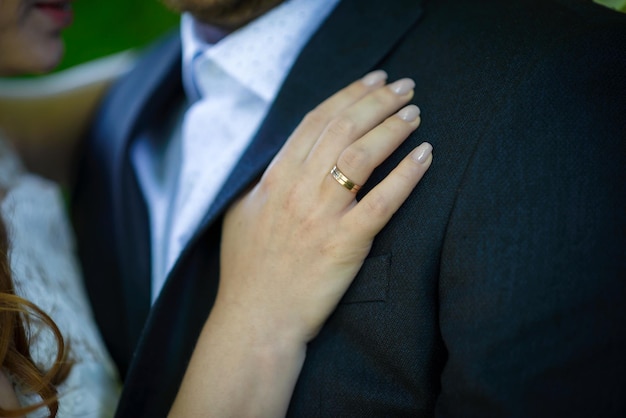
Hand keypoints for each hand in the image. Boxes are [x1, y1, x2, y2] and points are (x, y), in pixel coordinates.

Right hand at [218, 70, 432, 346]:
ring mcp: (321, 215)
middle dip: (377, 100)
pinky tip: (425, 156)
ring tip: (414, 113)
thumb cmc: (249, 271)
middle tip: (404, 86)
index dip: (346, 95)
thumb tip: (284, 158)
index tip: (371, 80)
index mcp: (274, 179)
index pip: (314, 121)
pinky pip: (382, 202)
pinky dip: (406, 176)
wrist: (256, 320)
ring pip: (361, 156)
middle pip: (342, 128)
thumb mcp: (243, 215)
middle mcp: (297, 189)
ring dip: (392, 128)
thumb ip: (264, 182)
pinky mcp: (345, 244)